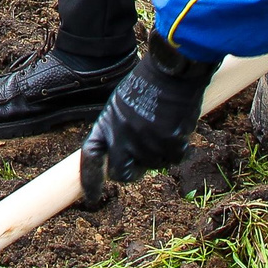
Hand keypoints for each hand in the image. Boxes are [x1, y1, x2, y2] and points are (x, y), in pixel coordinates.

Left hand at [79, 33, 214, 206]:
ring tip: (163, 126)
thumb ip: (117, 129)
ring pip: (154, 165)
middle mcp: (122, 137)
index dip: (89, 181)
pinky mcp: (169, 143)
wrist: (172, 69)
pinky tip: (178, 127)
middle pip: (123, 173)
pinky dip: (179, 147)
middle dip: (132, 171)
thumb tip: (121, 152)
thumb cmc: (148, 82)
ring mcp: (145, 142)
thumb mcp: (121, 103)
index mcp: (106, 124)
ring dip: (160, 153)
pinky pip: (174, 157)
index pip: (90, 158)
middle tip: (142, 161)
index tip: (90, 197)